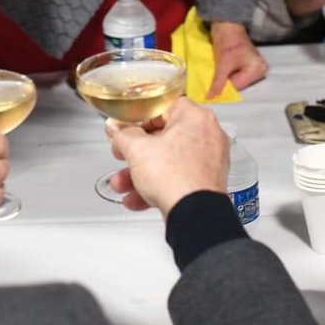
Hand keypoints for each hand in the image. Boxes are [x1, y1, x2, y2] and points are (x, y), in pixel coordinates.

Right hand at [104, 99, 228, 215]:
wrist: (194, 215)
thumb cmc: (175, 177)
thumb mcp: (137, 150)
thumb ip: (122, 134)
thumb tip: (115, 127)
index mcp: (195, 117)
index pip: (162, 109)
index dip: (139, 120)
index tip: (125, 130)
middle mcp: (207, 135)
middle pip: (163, 138)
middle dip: (136, 154)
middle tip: (122, 156)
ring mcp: (209, 160)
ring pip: (168, 162)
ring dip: (141, 174)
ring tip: (122, 185)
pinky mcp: (207, 182)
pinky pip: (177, 178)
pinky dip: (157, 186)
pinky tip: (136, 199)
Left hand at [208, 21, 266, 96]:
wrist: (227, 25)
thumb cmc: (227, 41)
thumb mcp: (222, 64)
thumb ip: (218, 82)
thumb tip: (210, 97)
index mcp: (257, 69)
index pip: (239, 86)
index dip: (225, 86)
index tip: (213, 87)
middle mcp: (261, 70)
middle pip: (240, 84)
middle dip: (228, 82)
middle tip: (217, 75)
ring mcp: (257, 67)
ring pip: (239, 80)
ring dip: (228, 78)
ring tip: (221, 69)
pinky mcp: (251, 64)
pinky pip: (239, 74)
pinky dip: (230, 74)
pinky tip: (225, 68)